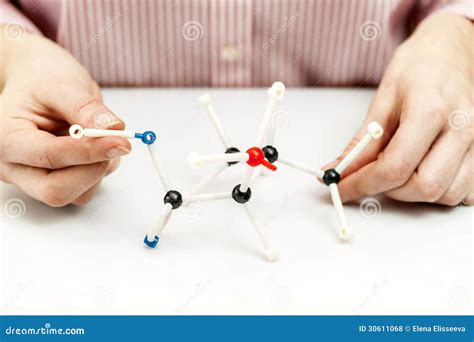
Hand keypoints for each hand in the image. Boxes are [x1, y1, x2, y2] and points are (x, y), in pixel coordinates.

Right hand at [0, 27, 131, 206]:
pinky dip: (100, 169)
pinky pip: (86, 189)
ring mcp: (34, 179)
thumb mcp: (63, 84)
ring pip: (77, 194)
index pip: (49, 156)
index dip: (88, 151)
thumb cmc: (42, 80)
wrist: (37, 82)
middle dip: (93, 169)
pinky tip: (94, 145)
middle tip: (115, 142)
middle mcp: (15, 167)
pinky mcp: (57, 183)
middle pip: (56, 192)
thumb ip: (86, 108)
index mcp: (6, 138)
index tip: (119, 141)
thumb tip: (114, 129)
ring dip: (100, 168)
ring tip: (98, 134)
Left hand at [324, 13, 472, 205]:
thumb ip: (363, 142)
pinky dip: (440, 191)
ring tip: (399, 169)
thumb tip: (340, 169)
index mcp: (431, 111)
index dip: (362, 183)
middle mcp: (461, 129)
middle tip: (372, 175)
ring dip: (414, 193)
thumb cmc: (421, 66)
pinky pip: (465, 191)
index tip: (342, 187)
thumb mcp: (383, 98)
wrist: (454, 47)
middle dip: (390, 190)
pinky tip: (423, 172)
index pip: (395, 166)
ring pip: (446, 194)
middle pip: (424, 187)